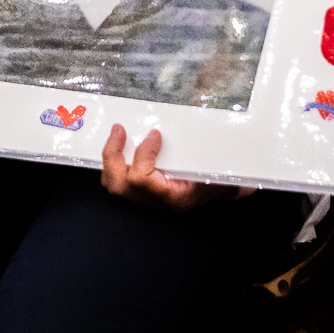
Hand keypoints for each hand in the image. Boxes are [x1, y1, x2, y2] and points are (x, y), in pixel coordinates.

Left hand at [100, 125, 245, 210]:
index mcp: (172, 198)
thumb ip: (208, 156)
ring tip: (116, 135)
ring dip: (110, 159)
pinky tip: (120, 145)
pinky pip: (119, 180)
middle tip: (119, 130)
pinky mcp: (143, 193)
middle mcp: (156, 202)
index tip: (155, 134)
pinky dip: (115, 162)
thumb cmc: (221, 179)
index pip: (142, 180)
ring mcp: (147, 200)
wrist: (223, 191)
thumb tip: (206, 135)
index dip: (143, 154)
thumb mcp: (218, 168)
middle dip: (112, 155)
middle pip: (118, 185)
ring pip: (114, 185)